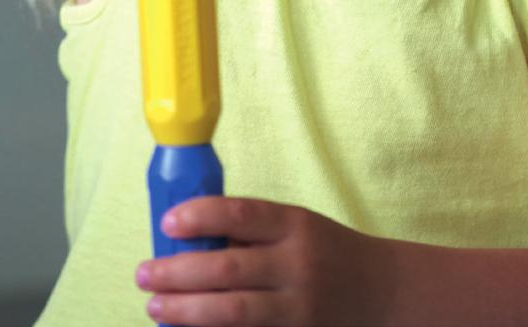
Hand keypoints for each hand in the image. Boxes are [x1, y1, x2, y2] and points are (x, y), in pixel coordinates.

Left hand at [135, 196, 394, 325]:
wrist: (383, 294)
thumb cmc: (327, 252)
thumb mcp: (298, 228)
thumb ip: (253, 234)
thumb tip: (189, 240)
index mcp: (296, 225)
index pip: (244, 215)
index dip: (202, 216)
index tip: (168, 222)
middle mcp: (298, 266)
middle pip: (229, 268)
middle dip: (179, 272)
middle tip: (144, 274)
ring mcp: (297, 309)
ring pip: (234, 312)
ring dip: (188, 310)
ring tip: (155, 307)